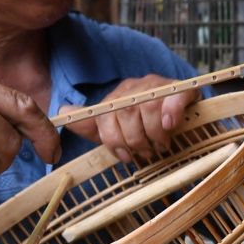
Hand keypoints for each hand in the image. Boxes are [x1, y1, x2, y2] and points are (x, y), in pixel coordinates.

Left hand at [67, 74, 198, 162]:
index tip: (124, 156)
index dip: (113, 139)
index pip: (105, 114)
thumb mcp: (116, 127)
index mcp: (118, 95)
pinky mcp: (181, 89)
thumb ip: (92, 123)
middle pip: (126, 112)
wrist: (181, 113)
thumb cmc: (147, 125)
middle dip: (134, 139)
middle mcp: (136, 87)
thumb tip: (62, 111)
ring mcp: (159, 86)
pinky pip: (174, 97)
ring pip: (149, 107)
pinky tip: (169, 126)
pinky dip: (170, 113)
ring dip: (154, 134)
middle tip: (145, 153)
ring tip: (160, 146)